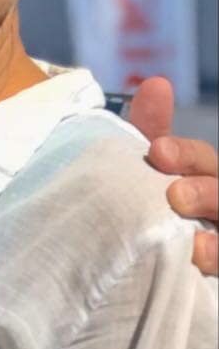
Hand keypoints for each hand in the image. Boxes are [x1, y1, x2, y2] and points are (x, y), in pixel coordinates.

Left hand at [127, 76, 217, 275]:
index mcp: (199, 177)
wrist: (138, 260)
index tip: (157, 152)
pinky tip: (200, 264)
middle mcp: (216, 206)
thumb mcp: (144, 169)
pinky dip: (218, 263)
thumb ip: (150, 131)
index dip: (184, 153)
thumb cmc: (143, 203)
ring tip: (195, 245)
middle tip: (175, 196)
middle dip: (206, 192)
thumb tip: (158, 83)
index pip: (202, 158)